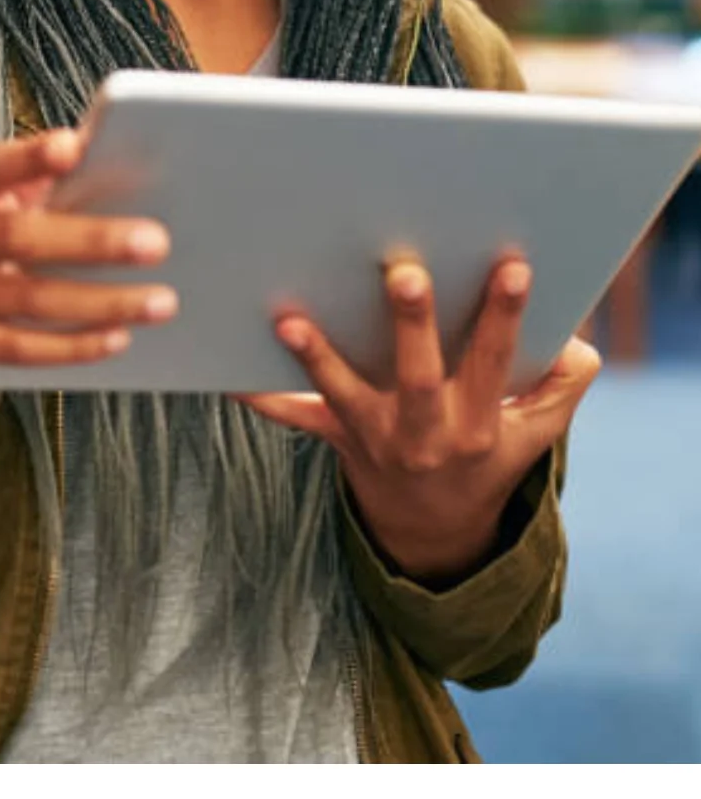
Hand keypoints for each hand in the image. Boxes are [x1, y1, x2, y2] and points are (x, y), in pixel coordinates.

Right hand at [0, 128, 175, 378]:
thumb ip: (28, 182)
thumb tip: (103, 166)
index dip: (28, 160)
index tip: (72, 148)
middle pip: (20, 240)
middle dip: (92, 241)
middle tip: (157, 242)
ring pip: (29, 301)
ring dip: (101, 303)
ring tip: (159, 301)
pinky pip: (18, 347)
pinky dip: (72, 344)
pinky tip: (117, 336)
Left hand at [241, 257, 600, 585]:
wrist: (433, 531)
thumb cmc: (488, 457)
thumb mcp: (535, 435)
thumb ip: (560, 388)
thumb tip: (575, 343)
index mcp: (478, 424)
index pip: (495, 364)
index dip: (504, 317)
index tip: (511, 266)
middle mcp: (423, 434)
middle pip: (417, 377)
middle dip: (412, 326)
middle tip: (404, 271)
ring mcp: (374, 438)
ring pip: (343, 395)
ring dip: (317, 356)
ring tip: (290, 318)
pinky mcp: (335, 437)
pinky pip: (293, 418)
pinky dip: (259, 397)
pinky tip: (224, 372)